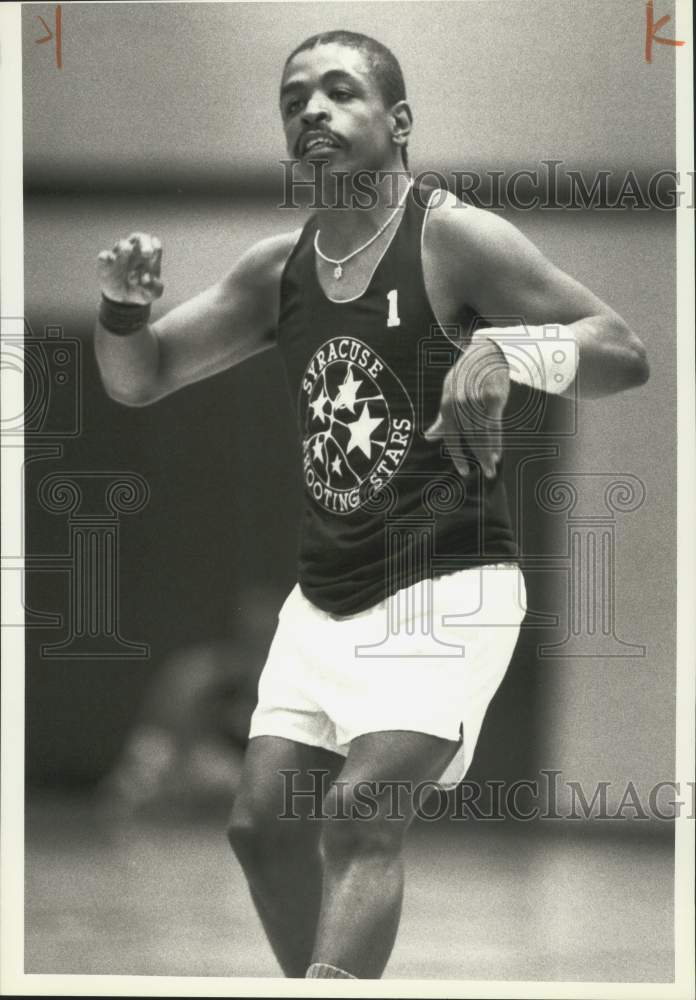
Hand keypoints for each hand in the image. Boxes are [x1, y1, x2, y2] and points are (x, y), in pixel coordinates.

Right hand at [97, 232, 163, 304]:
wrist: (122, 301)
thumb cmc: (141, 291)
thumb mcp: (151, 294)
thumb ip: (154, 289)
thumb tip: (147, 280)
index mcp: (149, 257)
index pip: (154, 243)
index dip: (155, 246)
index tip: (154, 254)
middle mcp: (134, 252)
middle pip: (140, 238)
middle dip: (144, 244)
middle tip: (147, 253)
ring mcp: (119, 255)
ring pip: (122, 244)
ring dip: (126, 248)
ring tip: (128, 254)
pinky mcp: (105, 263)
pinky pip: (104, 256)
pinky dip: (105, 257)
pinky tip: (107, 260)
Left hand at [424, 337, 509, 478]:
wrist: (487, 352)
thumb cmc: (466, 375)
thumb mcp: (448, 393)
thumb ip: (441, 418)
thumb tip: (429, 437)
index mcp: (447, 405)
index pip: (451, 436)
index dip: (457, 455)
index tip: (464, 470)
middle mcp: (460, 405)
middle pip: (469, 438)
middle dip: (478, 457)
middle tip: (485, 472)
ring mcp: (477, 402)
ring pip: (483, 434)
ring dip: (488, 452)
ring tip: (492, 467)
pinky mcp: (493, 398)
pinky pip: (495, 425)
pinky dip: (497, 440)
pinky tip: (498, 452)